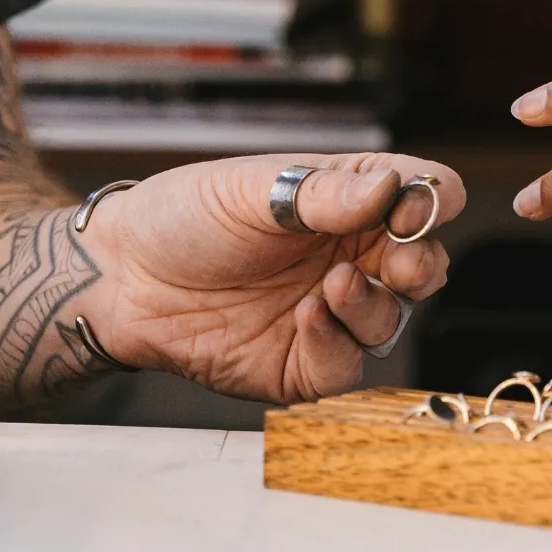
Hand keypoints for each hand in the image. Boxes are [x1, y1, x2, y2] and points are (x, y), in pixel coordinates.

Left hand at [82, 152, 464, 402]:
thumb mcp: (249, 189)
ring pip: (394, 318)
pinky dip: (338, 345)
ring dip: (374, 305)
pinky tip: (305, 319)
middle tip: (402, 264)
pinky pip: (349, 365)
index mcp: (349, 201)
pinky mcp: (307, 362)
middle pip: (425, 264)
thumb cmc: (182, 219)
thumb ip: (323, 193)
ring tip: (330, 288)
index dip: (431, 201)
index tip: (407, 209)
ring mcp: (334, 311)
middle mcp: (352, 256)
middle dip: (423, 265)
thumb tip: (393, 185)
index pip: (422, 195)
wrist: (121, 282)